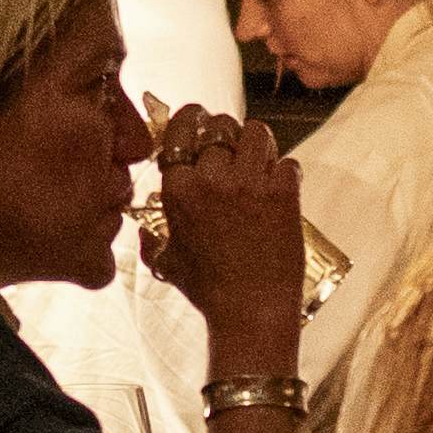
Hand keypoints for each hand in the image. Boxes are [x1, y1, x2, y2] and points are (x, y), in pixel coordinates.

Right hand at [138, 98, 309, 365]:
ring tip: (259, 164)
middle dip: (227, 134)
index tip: (199, 121)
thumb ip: (153, 234)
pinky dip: (286, 174)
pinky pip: (287, 162)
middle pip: (221, 126)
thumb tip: (145, 223)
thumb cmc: (209, 290)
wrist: (250, 312)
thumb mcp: (168, 259)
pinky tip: (280, 192)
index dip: (192, 120)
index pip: (181, 129)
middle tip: (234, 152)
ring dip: (258, 145)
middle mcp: (210, 179)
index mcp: (178, 189)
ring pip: (257, 133)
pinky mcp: (282, 193)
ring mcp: (249, 184)